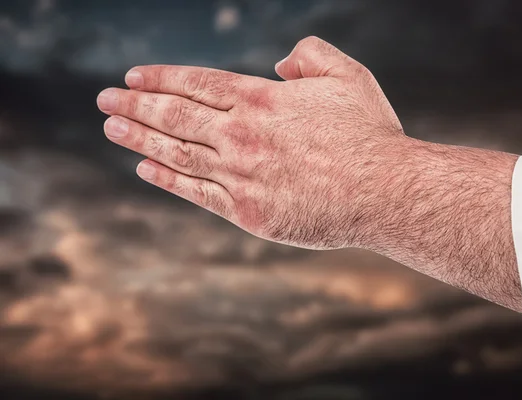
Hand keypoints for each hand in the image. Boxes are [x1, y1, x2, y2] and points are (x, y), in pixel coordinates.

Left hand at [97, 36, 405, 249]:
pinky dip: (167, 179)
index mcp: (262, 99)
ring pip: (177, 152)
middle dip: (135, 105)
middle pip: (175, 115)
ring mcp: (241, 174)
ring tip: (111, 128)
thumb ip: (312, 55)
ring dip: (139, 139)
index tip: (133, 78)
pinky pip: (196, 192)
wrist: (384, 192)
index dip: (161, 79)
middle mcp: (242, 134)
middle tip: (105, 100)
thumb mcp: (348, 75)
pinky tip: (145, 168)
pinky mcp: (247, 211)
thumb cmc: (370, 134)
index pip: (197, 83)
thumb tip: (280, 62)